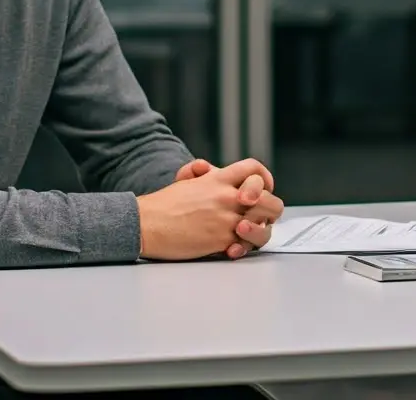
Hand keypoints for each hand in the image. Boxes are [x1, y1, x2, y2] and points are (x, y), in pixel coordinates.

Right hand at [137, 160, 283, 260]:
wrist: (146, 225)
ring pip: (262, 225)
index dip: (264, 178)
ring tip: (248, 232)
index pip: (254, 169)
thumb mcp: (184, 181)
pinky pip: (245, 245)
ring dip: (260, 230)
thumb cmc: (162, 205)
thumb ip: (201, 173)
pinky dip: (242, 248)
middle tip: (263, 215)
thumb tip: (206, 167)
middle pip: (268, 199)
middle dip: (270, 208)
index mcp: (218, 179)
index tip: (263, 188)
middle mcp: (226, 197)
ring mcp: (226, 219)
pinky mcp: (221, 240)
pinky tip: (233, 248)